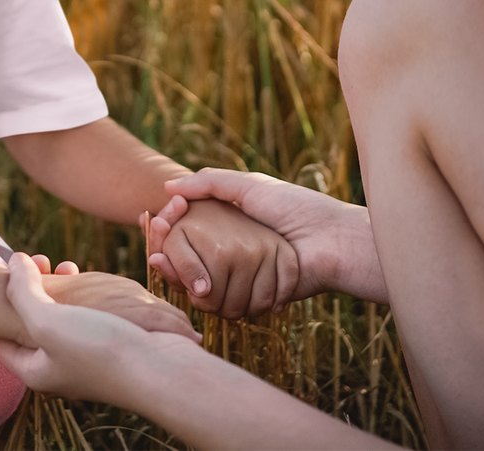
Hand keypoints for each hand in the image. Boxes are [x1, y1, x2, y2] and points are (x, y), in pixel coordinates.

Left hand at [0, 254, 203, 402]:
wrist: (161, 369)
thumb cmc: (99, 350)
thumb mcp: (46, 320)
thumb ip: (22, 290)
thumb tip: (14, 262)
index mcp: (35, 370)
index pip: (0, 340)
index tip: (11, 272)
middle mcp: (58, 367)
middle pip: (33, 325)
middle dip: (33, 289)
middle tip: (45, 262)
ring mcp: (86, 357)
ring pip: (62, 317)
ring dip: (61, 289)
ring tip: (69, 265)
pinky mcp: (111, 347)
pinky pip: (89, 318)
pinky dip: (86, 296)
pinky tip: (95, 280)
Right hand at [148, 169, 386, 303]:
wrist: (330, 243)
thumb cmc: (296, 209)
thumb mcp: (249, 187)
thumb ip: (210, 184)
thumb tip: (168, 187)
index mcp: (232, 226)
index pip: (190, 229)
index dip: (169, 227)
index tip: (154, 219)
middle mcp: (234, 253)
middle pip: (190, 258)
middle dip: (168, 254)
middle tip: (153, 249)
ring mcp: (242, 278)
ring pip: (199, 281)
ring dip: (179, 275)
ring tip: (162, 264)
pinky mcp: (251, 299)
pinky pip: (220, 300)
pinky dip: (201, 292)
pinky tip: (186, 284)